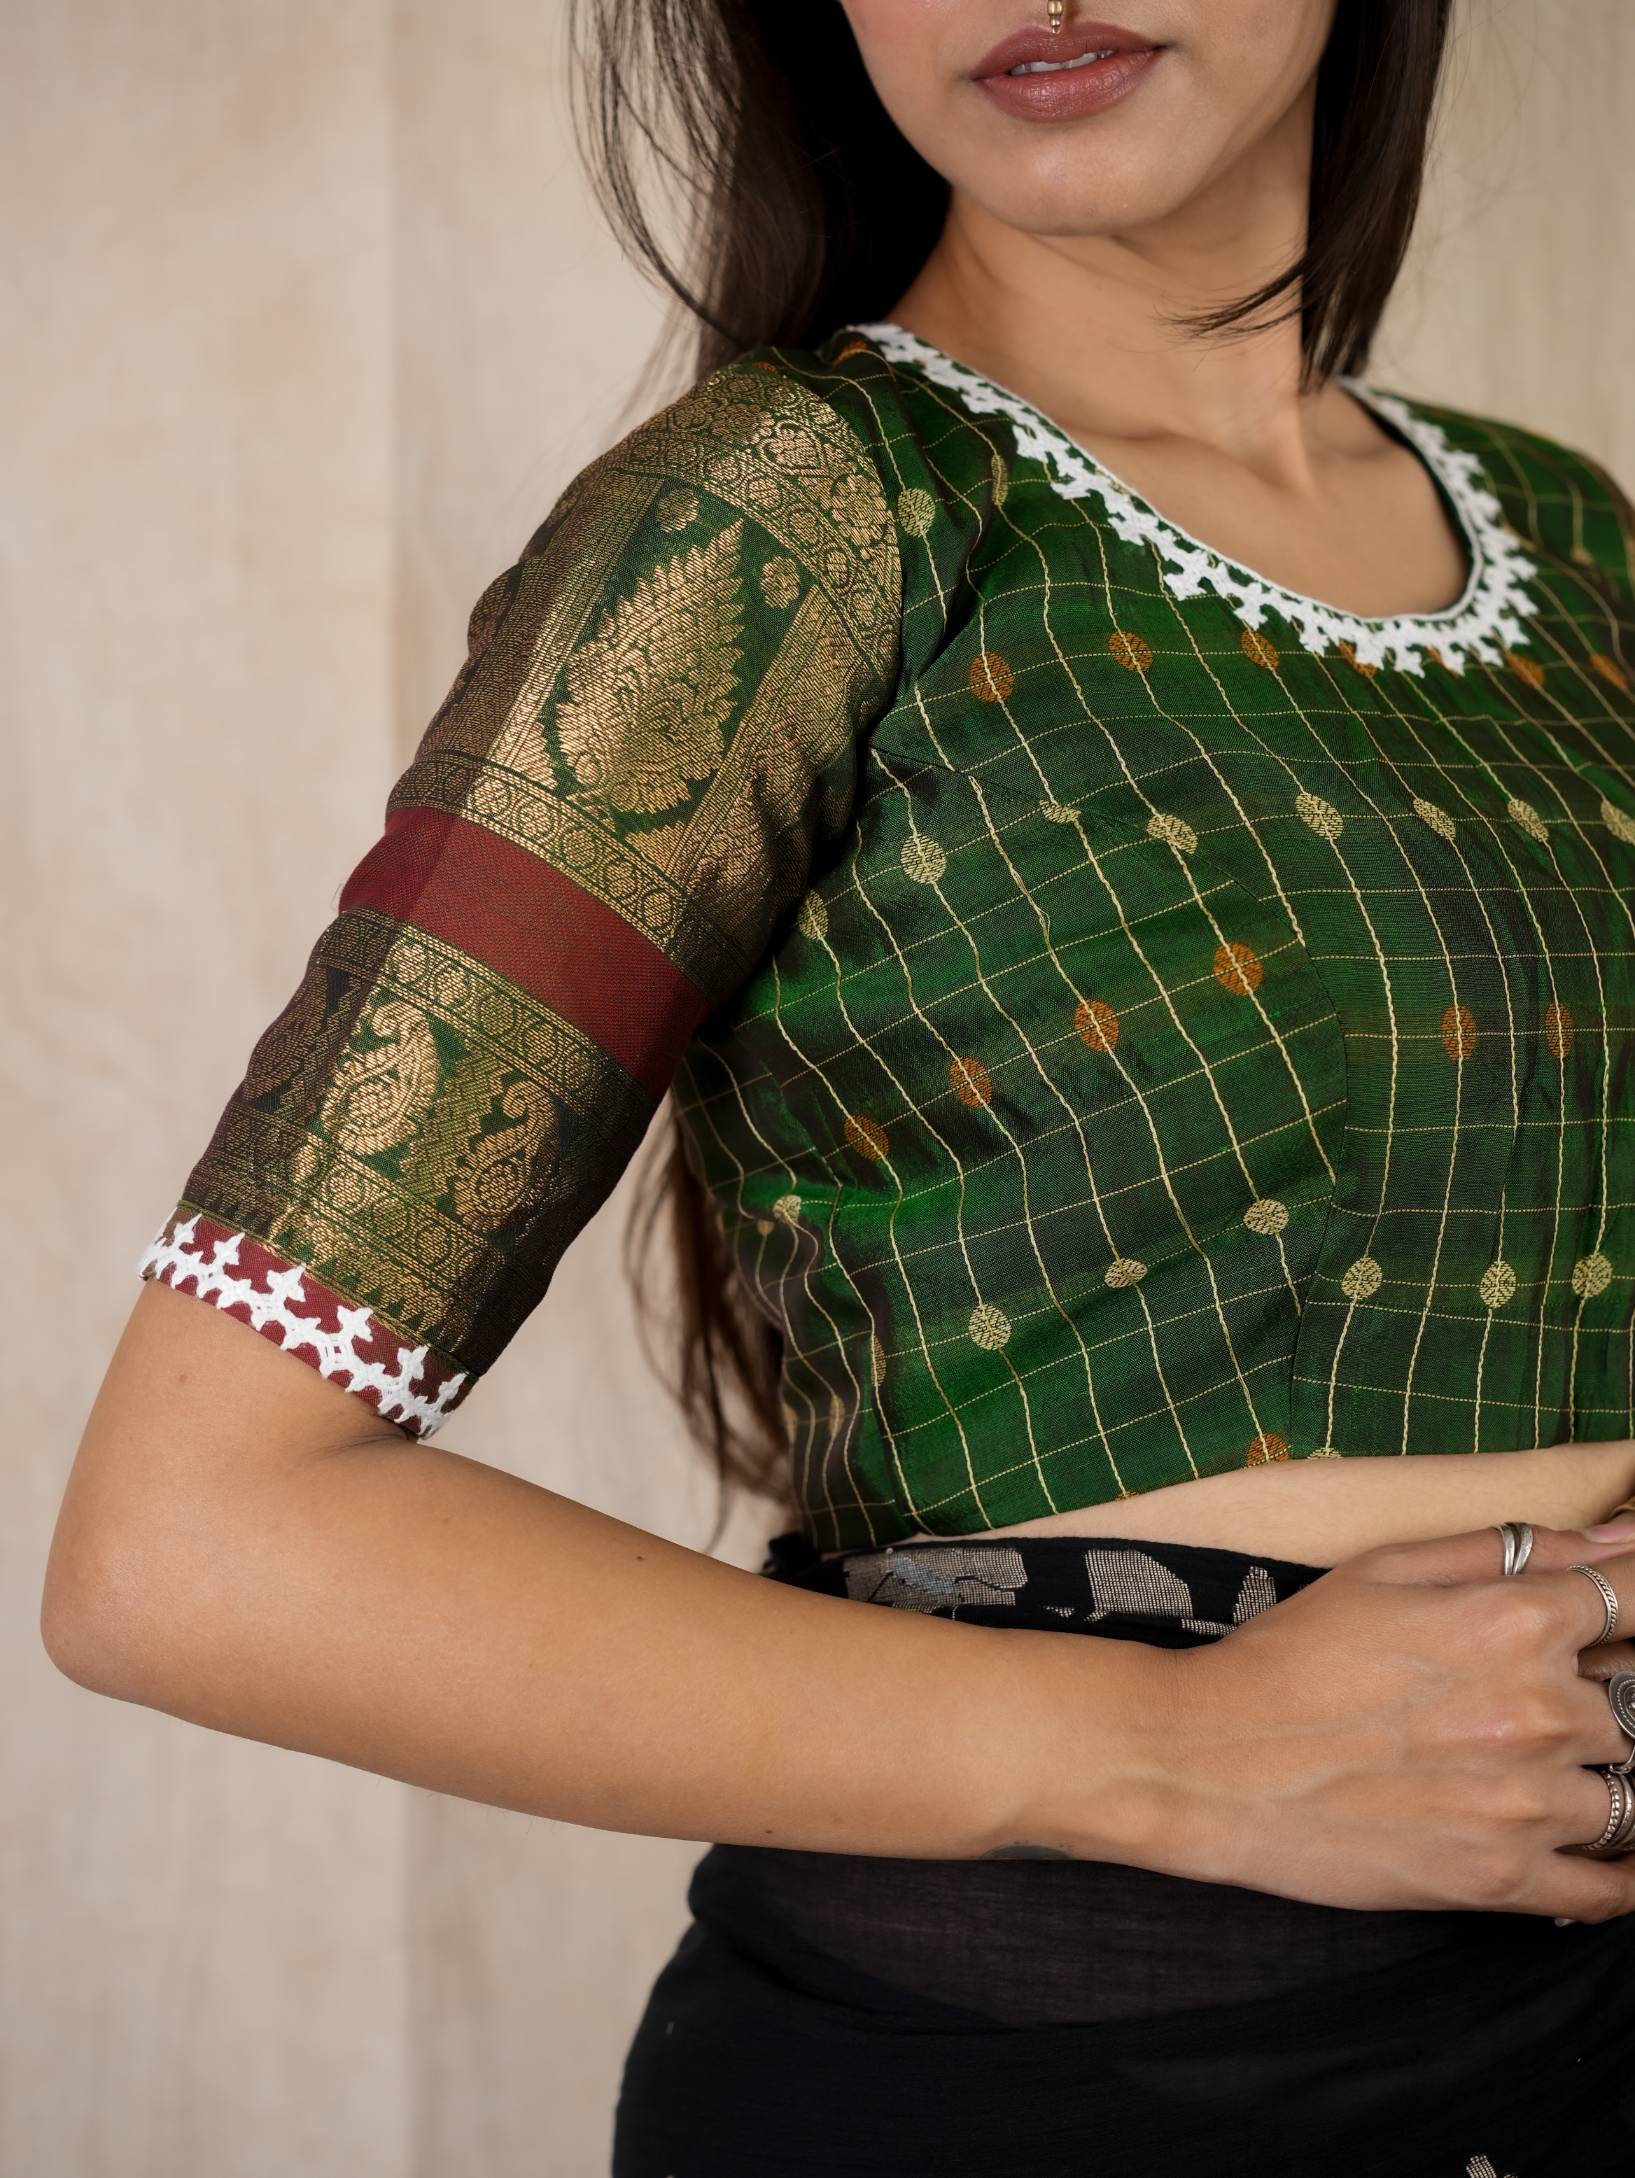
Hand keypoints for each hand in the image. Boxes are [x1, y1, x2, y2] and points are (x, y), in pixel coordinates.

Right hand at [1148, 1523, 1634, 1918]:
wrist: (1210, 1761)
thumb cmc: (1292, 1655)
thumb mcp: (1386, 1568)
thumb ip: (1512, 1549)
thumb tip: (1617, 1536)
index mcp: (1515, 1621)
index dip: (1633, 1600)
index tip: (1618, 1614)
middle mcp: (1541, 1711)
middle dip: (1600, 1691)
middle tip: (1522, 1698)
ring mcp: (1528, 1804)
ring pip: (1631, 1790)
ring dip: (1597, 1774)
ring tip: (1527, 1765)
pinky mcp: (1504, 1882)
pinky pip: (1612, 1889)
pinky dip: (1624, 1872)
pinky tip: (1610, 1854)